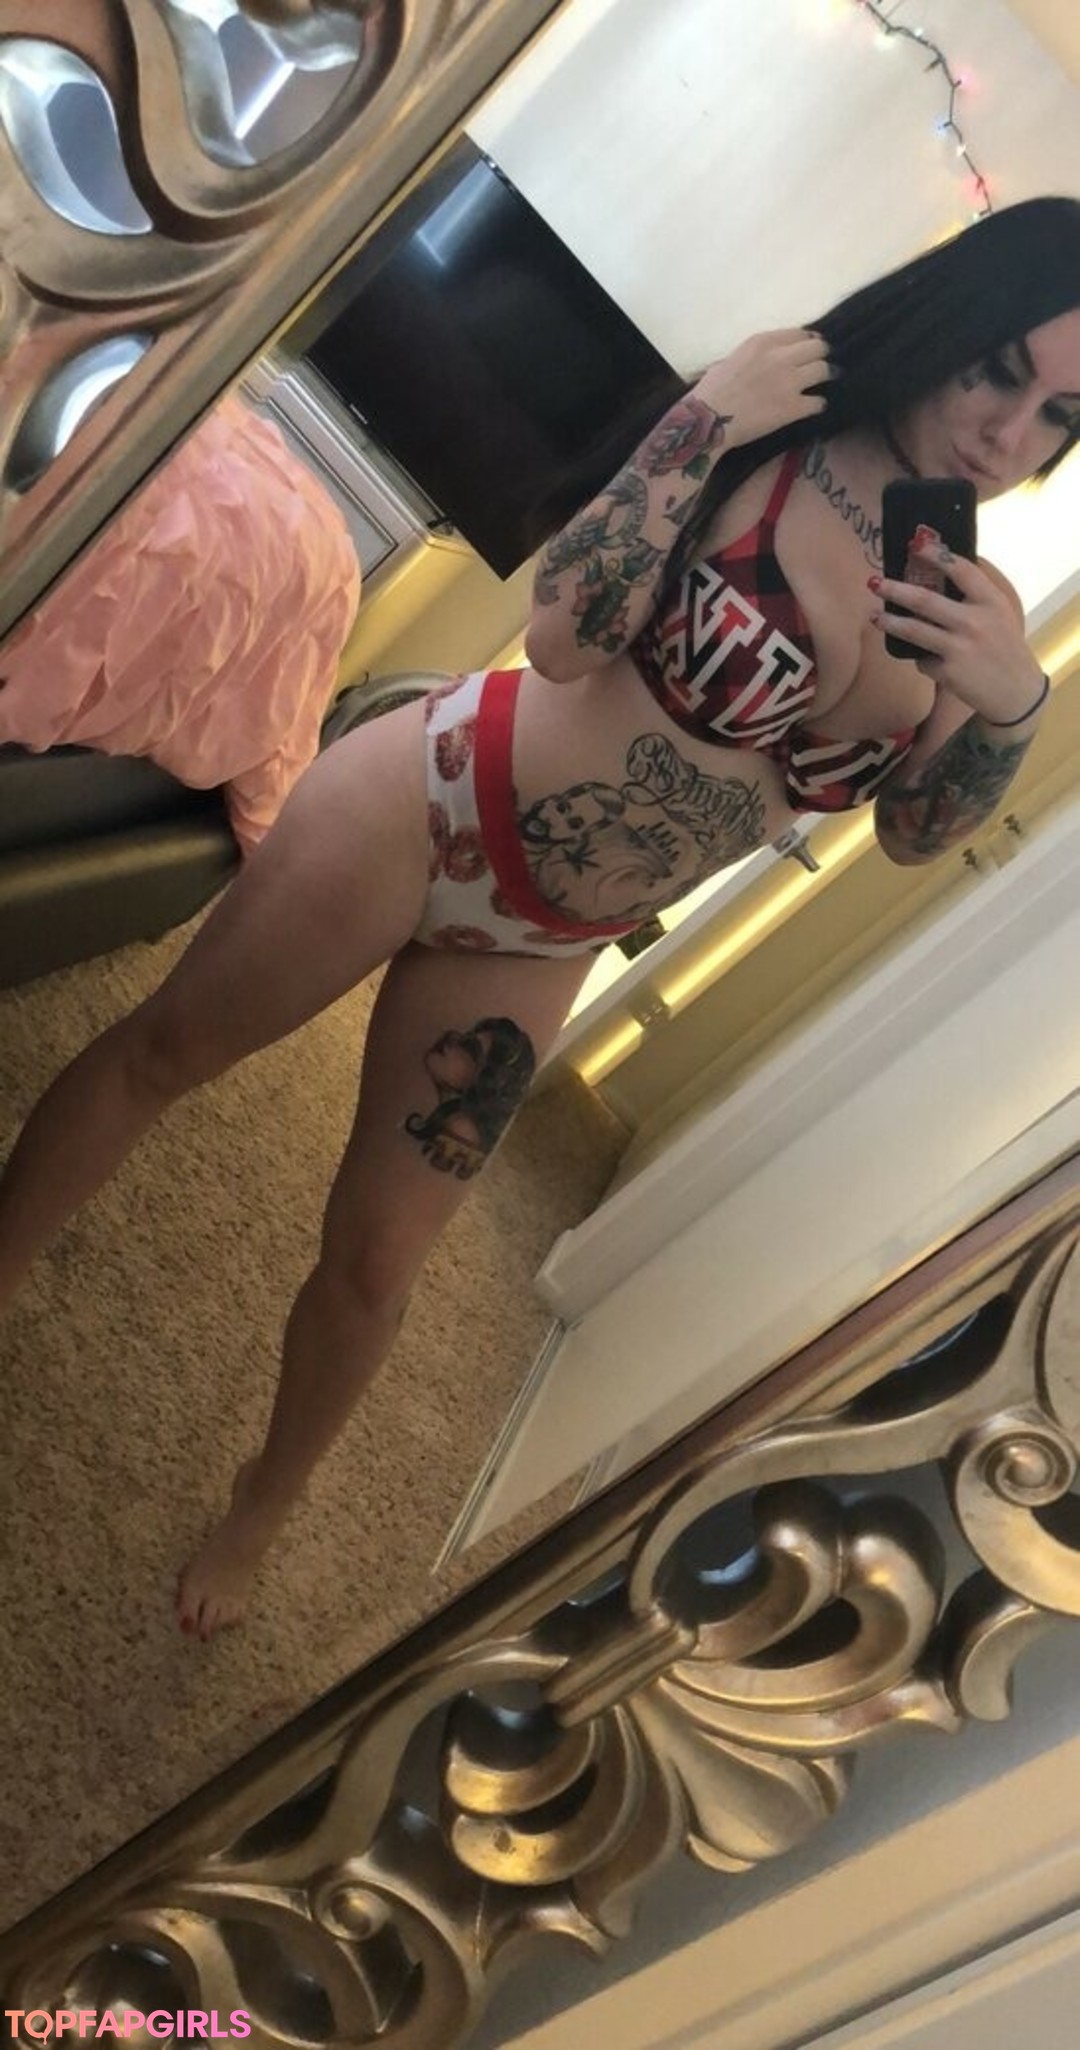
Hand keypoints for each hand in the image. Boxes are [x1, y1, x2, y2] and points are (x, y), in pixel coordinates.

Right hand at [692, 329, 831, 446]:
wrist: (708, 420)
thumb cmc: (710, 391)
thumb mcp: (729, 359)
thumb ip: (751, 356)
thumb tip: (760, 362)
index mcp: (762, 342)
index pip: (799, 333)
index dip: (807, 341)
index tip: (808, 349)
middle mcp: (780, 357)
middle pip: (818, 347)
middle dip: (820, 355)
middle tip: (819, 365)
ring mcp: (789, 382)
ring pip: (824, 370)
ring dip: (825, 377)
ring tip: (822, 384)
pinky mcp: (793, 407)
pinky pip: (819, 401)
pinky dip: (818, 404)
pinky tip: (814, 406)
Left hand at [872, 547, 1043, 725]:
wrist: (1016, 691)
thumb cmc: (1005, 647)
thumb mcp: (1000, 613)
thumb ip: (977, 594)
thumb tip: (941, 566)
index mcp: (990, 602)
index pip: (961, 569)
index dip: (935, 554)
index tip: (915, 545)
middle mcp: (974, 622)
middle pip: (924, 600)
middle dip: (895, 589)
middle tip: (874, 582)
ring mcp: (959, 648)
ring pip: (913, 630)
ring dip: (889, 622)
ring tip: (874, 616)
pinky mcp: (948, 672)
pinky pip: (923, 659)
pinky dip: (922, 657)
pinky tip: (930, 660)